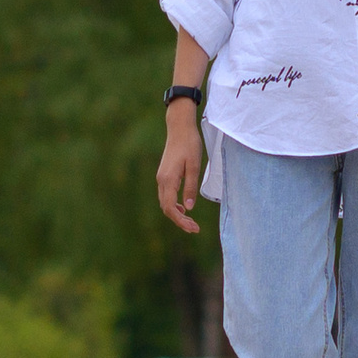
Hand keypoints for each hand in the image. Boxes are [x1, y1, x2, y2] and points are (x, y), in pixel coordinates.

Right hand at [157, 106, 204, 232]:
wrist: (179, 127)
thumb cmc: (189, 144)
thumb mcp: (194, 166)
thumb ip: (190, 187)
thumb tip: (188, 208)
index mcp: (168, 180)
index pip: (170, 208)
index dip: (181, 221)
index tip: (194, 228)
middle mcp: (161, 180)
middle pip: (166, 208)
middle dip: (180, 221)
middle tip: (195, 229)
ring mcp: (161, 178)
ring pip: (165, 202)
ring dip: (177, 214)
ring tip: (191, 222)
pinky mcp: (164, 175)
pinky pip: (166, 195)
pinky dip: (173, 205)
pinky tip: (183, 209)